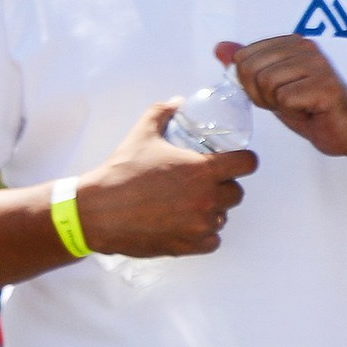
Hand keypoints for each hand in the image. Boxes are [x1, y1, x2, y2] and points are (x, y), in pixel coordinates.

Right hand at [73, 102, 257, 259]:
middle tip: (204, 183)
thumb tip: (177, 101)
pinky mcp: (189, 246)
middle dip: (224, 186)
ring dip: (213, 211)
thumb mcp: (142, 134)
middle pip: (237, 193)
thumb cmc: (121, 172)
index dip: (244, 161)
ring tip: (190, 204)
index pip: (248, 164)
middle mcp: (207, 198)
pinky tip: (188, 224)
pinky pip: (213, 241)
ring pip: (223, 217)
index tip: (236, 161)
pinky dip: (204, 234)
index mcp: (202, 170)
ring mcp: (200, 225)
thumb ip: (162, 112)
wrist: (98, 212)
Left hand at [216, 33, 346, 158]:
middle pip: (252, 70)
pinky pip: (285, 99)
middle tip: (286, 104)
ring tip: (299, 108)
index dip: (251, 84)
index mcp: (292, 42)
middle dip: (262, 95)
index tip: (276, 93)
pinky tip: (310, 113)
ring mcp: (318, 65)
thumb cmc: (311, 109)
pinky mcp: (326, 86)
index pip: (244, 58)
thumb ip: (247, 66)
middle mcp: (306, 47)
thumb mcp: (271, 87)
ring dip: (277, 105)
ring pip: (267, 83)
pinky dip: (293, 113)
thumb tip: (220, 48)